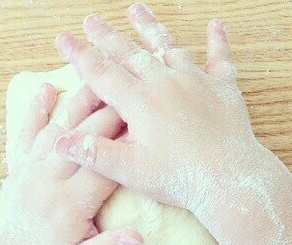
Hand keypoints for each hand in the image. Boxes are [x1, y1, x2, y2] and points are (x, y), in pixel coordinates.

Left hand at [0, 83, 142, 244]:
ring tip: (99, 77)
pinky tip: (47, 88)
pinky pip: (26, 132)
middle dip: (109, 114)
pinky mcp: (19, 166)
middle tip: (133, 92)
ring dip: (79, 102)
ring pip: (57, 127)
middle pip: (82, 138)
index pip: (103, 166)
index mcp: (69, 204)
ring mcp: (30, 169)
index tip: (149, 126)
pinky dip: (35, 110)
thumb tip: (138, 237)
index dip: (127, 145)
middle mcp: (48, 180)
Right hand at [53, 3, 264, 214]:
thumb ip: (95, 153)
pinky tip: (215, 26)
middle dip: (107, 37)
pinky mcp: (223, 89)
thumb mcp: (132, 171)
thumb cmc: (181, 179)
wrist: (231, 181)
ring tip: (136, 10)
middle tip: (91, 20)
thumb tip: (60, 141)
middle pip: (130, 53)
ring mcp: (196, 82)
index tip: (63, 38)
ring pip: (168, 47)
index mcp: (141, 102)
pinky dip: (217, 42)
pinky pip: (220, 59)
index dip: (79, 55)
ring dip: (151, 28)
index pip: (101, 73)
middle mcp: (166, 83)